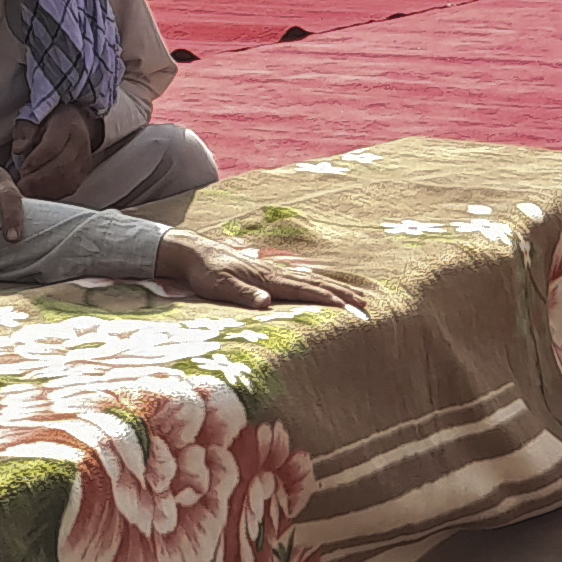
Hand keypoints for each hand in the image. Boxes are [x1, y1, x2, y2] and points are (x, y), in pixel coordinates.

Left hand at [9, 105, 97, 202]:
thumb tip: (19, 150)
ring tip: (28, 191)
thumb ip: (25, 133)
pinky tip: (39, 194)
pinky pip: (70, 188)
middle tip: (22, 185)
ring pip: (67, 181)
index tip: (21, 169)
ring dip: (45, 190)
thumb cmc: (50, 122)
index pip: (52, 147)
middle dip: (38, 180)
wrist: (76, 123)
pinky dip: (53, 194)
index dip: (36, 161)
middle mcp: (79, 144)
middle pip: (61, 167)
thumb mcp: (34, 119)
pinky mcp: (84, 173)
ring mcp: (84, 160)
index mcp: (67, 126)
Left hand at [156, 231, 367, 311]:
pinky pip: (301, 280)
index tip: (348, 308)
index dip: (327, 299)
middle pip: (316, 284)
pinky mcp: (268, 274)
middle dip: (342, 294)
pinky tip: (325, 288)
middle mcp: (276, 274)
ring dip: (336, 289)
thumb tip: (266, 303)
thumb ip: (243, 294)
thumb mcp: (219, 286)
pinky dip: (319, 285)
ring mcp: (274, 273)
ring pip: (312, 281)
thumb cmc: (205, 272)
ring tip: (357, 297)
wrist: (194, 253)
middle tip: (367, 305)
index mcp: (268, 279)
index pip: (304, 290)